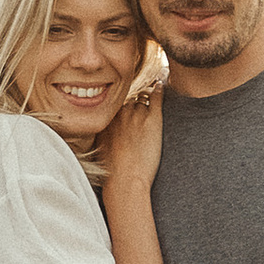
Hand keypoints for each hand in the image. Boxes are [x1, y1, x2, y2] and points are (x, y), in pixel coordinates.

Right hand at [99, 65, 164, 196]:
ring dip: (146, 94)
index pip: (113, 105)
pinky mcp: (152, 120)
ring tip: (152, 88)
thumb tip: (104, 140)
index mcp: (106, 121)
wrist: (125, 181)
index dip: (120, 105)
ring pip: (142, 97)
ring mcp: (136, 115)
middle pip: (127, 99)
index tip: (123, 105)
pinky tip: (163, 83)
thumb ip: (102, 140)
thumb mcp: (100, 153)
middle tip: (138, 96)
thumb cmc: (112, 174)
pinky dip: (159, 89)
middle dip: (132, 98)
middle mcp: (119, 114)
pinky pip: (156, 98)